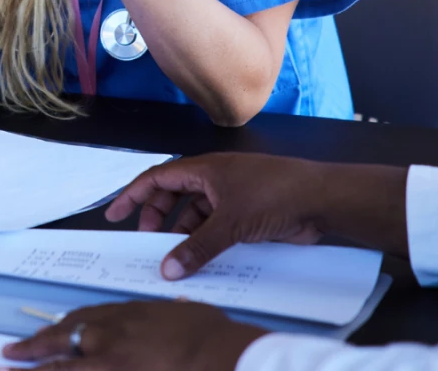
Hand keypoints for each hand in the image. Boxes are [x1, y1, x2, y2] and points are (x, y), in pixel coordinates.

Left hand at [1, 301, 265, 370]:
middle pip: (61, 339)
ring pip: (59, 367)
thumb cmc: (209, 334)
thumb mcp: (183, 314)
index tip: (47, 334)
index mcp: (125, 315)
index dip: (62, 328)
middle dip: (33, 347)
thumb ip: (166, 318)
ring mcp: (107, 362)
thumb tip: (171, 315)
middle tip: (10, 353)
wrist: (219, 353)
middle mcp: (108, 336)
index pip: (83, 320)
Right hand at [106, 153, 330, 278]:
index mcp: (204, 169)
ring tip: (175, 256)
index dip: (133, 195)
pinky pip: (216, 226)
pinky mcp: (248, 212)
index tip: (115, 214)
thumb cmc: (276, 194)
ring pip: (196, 213)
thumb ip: (197, 248)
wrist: (322, 199)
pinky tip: (202, 259)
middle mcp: (215, 179)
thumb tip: (169, 269)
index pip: (157, 178)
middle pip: (174, 195)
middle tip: (148, 241)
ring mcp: (232, 195)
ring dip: (183, 233)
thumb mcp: (231, 223)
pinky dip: (205, 240)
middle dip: (157, 217)